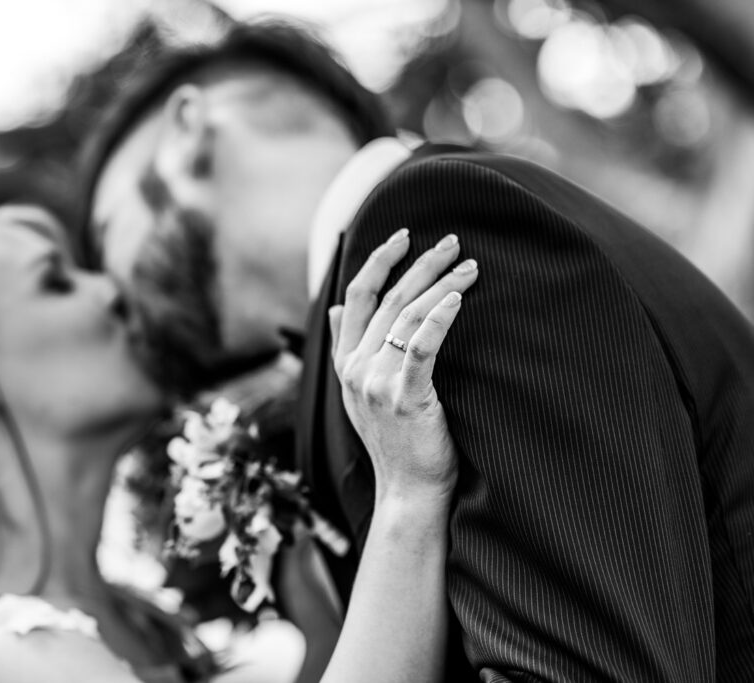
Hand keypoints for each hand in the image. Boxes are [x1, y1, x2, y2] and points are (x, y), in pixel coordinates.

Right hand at [328, 229, 476, 502]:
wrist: (407, 491)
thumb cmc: (395, 442)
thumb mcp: (359, 393)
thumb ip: (347, 348)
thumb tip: (338, 308)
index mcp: (346, 363)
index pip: (357, 297)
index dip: (377, 262)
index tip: (403, 237)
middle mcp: (355, 368)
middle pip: (388, 299)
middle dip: (421, 264)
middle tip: (453, 241)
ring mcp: (376, 383)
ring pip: (407, 316)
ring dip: (440, 284)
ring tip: (470, 267)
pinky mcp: (404, 397)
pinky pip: (420, 346)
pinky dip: (438, 317)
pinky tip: (457, 297)